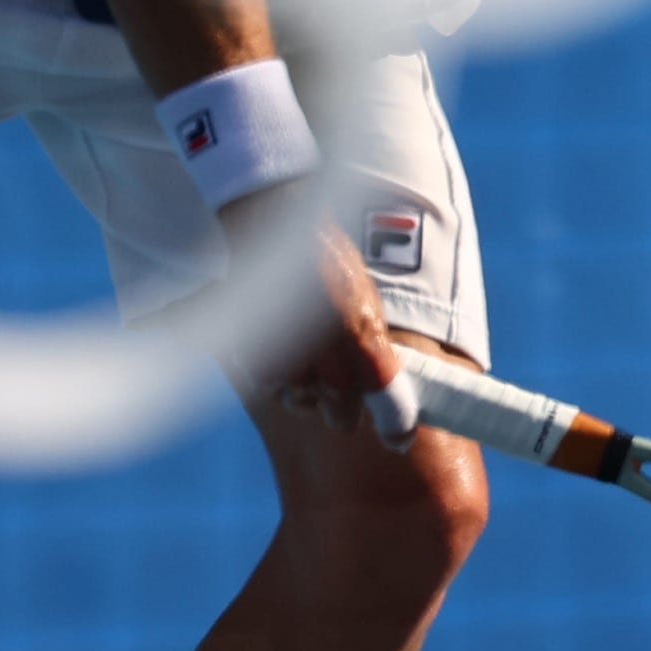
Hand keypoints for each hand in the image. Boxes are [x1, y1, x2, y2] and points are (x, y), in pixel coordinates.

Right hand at [229, 202, 409, 438]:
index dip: (395, 421)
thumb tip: (379, 374)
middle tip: (342, 415)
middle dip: (341, 412)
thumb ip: (367, 331)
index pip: (382, 384)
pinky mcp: (250, 339)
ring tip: (305, 378)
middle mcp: (325, 335)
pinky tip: (276, 365)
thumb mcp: (358, 285)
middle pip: (338, 402)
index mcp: (358, 320)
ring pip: (298, 395)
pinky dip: (270, 378)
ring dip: (303, 394)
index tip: (399, 441)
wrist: (272, 208)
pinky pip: (263, 379)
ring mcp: (286, 339)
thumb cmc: (321, 247)